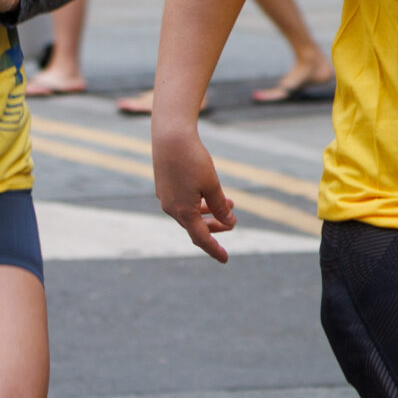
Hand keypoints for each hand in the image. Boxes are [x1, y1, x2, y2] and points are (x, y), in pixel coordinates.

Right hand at [152, 125, 236, 262]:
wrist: (170, 138)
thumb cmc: (193, 161)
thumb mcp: (212, 185)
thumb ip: (220, 207)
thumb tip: (229, 223)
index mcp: (183, 211)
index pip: (201, 238)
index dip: (214, 249)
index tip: (225, 259)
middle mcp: (171, 208)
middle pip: (195, 227)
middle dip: (215, 228)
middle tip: (232, 223)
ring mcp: (166, 198)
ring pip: (189, 214)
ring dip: (209, 213)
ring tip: (229, 204)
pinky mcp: (165, 187)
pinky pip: (183, 203)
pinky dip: (198, 203)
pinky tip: (208, 193)